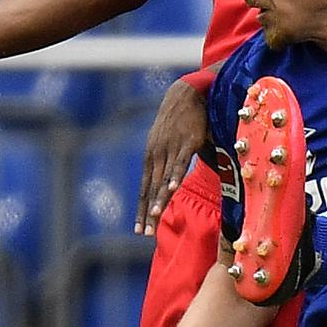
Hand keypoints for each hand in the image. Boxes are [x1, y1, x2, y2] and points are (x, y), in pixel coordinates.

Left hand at [135, 78, 207, 235]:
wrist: (186, 94)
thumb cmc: (177, 119)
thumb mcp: (166, 141)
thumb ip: (168, 161)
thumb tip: (169, 180)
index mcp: (152, 156)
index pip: (144, 188)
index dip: (142, 209)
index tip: (139, 229)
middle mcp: (157, 154)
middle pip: (152, 188)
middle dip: (148, 212)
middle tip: (145, 232)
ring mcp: (171, 148)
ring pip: (164, 178)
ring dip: (159, 198)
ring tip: (155, 216)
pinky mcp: (187, 142)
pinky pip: (180, 162)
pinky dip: (175, 176)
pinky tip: (171, 188)